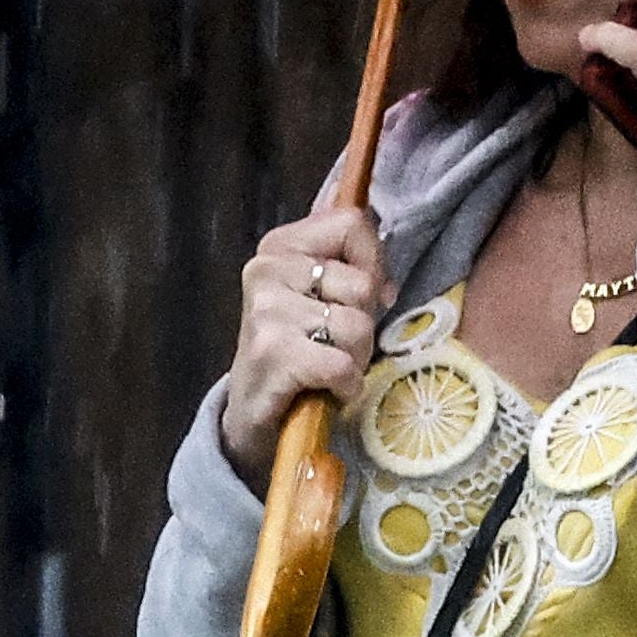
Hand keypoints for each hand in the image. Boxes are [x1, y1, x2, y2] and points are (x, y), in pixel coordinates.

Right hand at [218, 204, 384, 480]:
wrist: (252, 412)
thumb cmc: (296, 349)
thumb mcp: (318, 296)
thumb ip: (349, 265)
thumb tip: (384, 263)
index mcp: (281, 245)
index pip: (352, 224)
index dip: (372, 263)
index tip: (358, 297)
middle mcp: (268, 269)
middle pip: (362, 283)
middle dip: (363, 322)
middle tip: (333, 343)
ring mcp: (267, 310)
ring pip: (357, 326)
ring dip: (355, 357)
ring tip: (327, 367)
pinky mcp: (272, 352)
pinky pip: (342, 364)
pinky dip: (346, 386)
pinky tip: (327, 389)